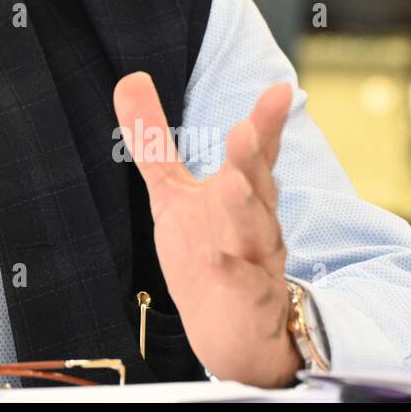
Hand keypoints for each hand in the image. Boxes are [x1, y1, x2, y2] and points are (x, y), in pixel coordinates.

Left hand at [114, 71, 303, 386]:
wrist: (233, 333)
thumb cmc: (208, 251)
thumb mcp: (172, 192)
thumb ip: (154, 139)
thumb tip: (129, 78)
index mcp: (241, 193)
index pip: (257, 152)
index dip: (267, 122)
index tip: (280, 89)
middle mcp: (254, 221)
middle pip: (258, 185)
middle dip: (252, 157)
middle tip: (245, 129)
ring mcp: (254, 261)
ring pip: (255, 232)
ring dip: (244, 207)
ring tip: (233, 183)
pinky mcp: (245, 300)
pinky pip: (241, 285)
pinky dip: (232, 271)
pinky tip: (219, 258)